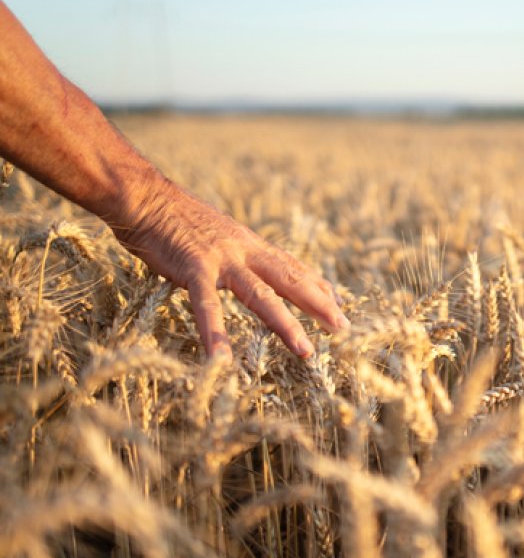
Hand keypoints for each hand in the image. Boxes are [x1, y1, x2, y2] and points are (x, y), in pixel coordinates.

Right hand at [114, 179, 347, 359]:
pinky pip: (207, 306)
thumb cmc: (176, 218)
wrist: (145, 197)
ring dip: (285, 324)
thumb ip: (240, 252)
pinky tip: (222, 360)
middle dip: (319, 304)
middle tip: (343, 328)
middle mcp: (244, 251)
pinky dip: (215, 333)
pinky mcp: (193, 269)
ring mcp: (222, 260)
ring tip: (305, 350)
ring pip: (261, 295)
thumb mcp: (220, 234)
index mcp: (250, 244)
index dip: (317, 285)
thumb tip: (257, 266)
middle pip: (290, 279)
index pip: (292, 266)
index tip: (339, 304)